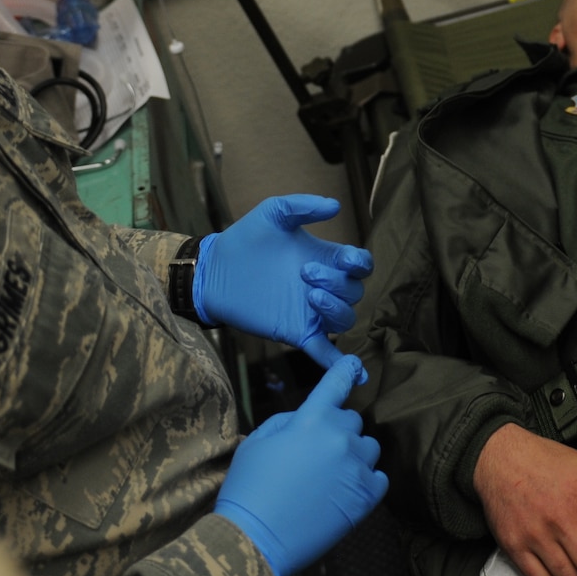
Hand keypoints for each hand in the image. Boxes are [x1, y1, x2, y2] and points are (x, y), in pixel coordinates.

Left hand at [194, 195, 372, 371]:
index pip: (361, 266)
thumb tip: (336, 205)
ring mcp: (311, 312)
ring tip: (310, 297)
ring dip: (336, 310)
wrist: (215, 270)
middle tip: (304, 273)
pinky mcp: (296, 332)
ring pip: (345, 319)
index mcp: (326, 259)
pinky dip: (338, 361)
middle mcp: (324, 287)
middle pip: (354, 292)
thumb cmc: (246, 238)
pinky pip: (324, 351)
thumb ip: (303, 206)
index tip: (345, 259)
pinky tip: (351, 370)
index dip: (360, 264)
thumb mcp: (274, 213)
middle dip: (336, 282)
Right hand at [214, 356, 388, 575]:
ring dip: (353, 455)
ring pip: (368, 448)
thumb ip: (287, 421)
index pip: (336, 383)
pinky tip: (344, 492)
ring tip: (329, 476)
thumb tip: (307, 418)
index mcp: (311, 420)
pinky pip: (379, 477)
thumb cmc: (248, 489)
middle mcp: (340, 438)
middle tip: (315, 454)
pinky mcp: (367, 497)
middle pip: (352, 420)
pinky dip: (366, 481)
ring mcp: (356, 468)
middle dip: (337, 430)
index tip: (354, 366)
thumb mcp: (256, 442)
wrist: (255, 539)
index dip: (346, 371)